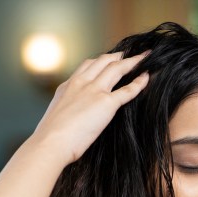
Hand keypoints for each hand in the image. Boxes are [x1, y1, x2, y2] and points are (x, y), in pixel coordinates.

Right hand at [29, 51, 150, 166]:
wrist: (51, 142)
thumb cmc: (52, 138)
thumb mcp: (57, 116)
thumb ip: (68, 111)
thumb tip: (73, 120)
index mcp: (68, 86)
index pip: (87, 66)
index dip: (101, 61)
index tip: (110, 59)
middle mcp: (81, 83)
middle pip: (103, 61)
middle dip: (118, 55)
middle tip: (130, 54)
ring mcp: (94, 91)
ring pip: (116, 68)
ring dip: (132, 61)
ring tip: (144, 58)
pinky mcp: (106, 103)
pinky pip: (127, 90)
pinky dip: (139, 82)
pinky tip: (146, 77)